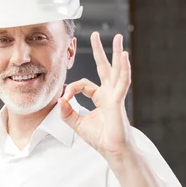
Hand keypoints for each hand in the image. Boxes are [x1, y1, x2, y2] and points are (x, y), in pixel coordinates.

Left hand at [58, 32, 132, 159]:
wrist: (113, 151)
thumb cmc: (100, 139)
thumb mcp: (77, 124)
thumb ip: (67, 113)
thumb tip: (60, 100)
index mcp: (100, 98)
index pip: (84, 85)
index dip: (71, 89)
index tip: (64, 99)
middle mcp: (109, 94)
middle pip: (105, 67)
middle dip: (101, 51)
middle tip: (96, 34)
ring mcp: (115, 96)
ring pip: (117, 70)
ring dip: (117, 53)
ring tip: (119, 38)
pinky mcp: (119, 102)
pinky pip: (122, 82)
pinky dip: (124, 69)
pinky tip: (124, 56)